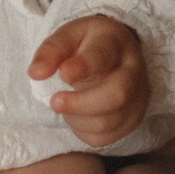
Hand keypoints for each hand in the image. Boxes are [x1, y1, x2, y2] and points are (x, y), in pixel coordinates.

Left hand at [28, 15, 149, 144]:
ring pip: (109, 120)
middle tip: (54, 102)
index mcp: (115, 43)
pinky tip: (76, 116)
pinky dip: (82, 131)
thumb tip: (36, 73)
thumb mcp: (67, 36)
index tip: (63, 74)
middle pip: (117, 94)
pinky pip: (104, 137)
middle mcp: (134, 71)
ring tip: (64, 104)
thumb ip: (51, 51)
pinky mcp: (132, 120)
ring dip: (77, 118)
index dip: (83, 67)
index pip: (103, 55)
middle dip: (80, 104)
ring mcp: (138, 97)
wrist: (113, 57)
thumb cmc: (85, 45)